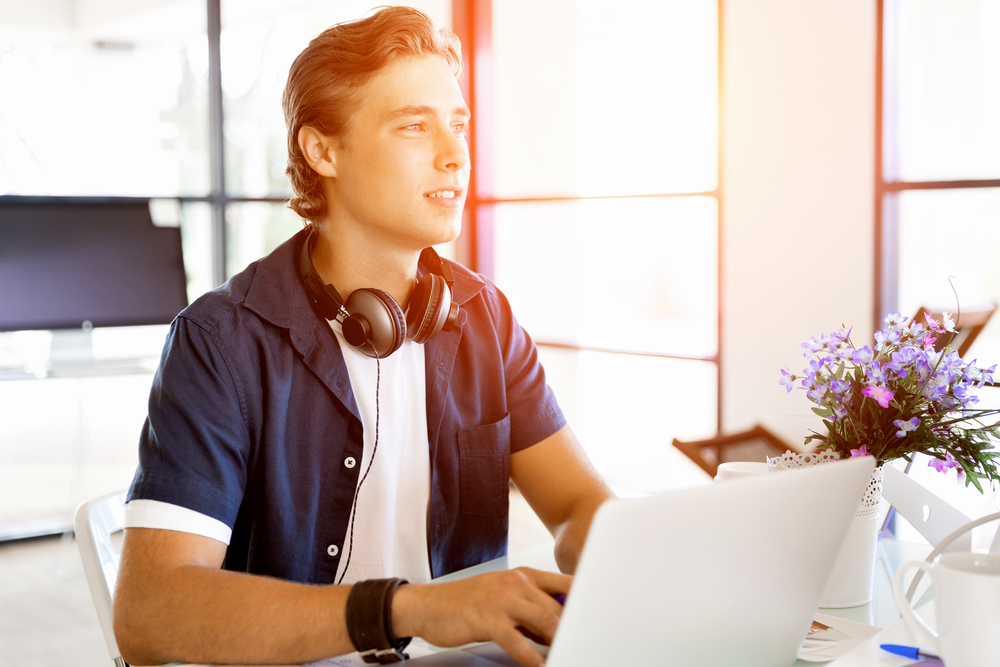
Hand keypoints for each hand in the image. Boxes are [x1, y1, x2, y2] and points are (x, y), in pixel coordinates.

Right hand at [392, 567, 570, 666]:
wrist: (429, 605)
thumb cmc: (467, 603)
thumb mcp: (503, 599)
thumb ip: (530, 611)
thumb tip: (557, 630)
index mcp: (523, 576)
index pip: (564, 584)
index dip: (584, 600)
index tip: (600, 617)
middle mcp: (516, 583)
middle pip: (558, 606)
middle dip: (574, 628)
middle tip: (587, 643)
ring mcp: (502, 599)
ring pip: (544, 620)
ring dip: (559, 641)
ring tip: (570, 653)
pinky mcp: (488, 618)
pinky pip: (517, 641)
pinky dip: (532, 657)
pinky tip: (540, 666)